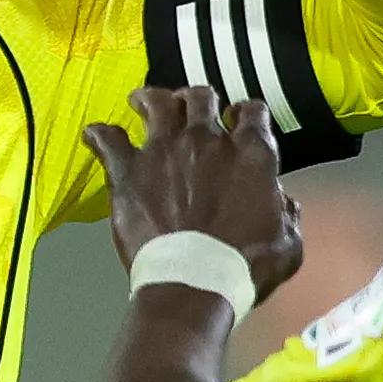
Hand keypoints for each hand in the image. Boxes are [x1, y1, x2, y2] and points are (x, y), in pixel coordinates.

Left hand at [82, 87, 303, 300]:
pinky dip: (100, 136)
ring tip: (141, 101)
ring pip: (156, 104)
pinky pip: (108, 141)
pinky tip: (95, 135)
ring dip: (150, 100)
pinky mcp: (129, 171)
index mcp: (251, 154)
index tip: (238, 120)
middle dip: (196, 100)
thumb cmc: (244, 268)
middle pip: (201, 98)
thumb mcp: (287, 245)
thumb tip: (282, 203)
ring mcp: (164, 150)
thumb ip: (286, 215)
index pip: (252, 112)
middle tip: (188, 107)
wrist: (195, 284)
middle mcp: (207, 140)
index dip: (245, 114)